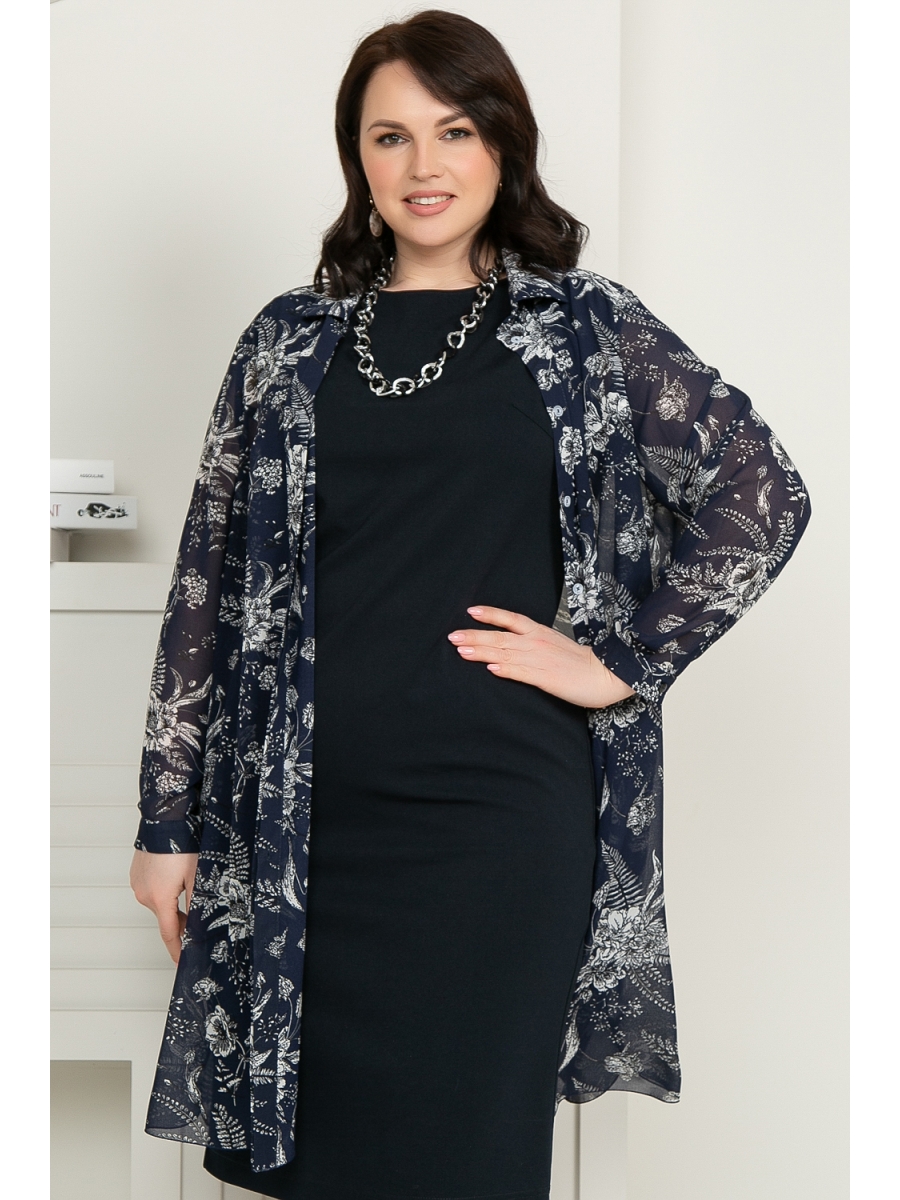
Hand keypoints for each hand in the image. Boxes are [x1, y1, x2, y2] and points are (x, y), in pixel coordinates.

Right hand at [129, 849, 198, 964]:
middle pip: (165, 918)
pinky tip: (174, 877)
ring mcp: (138, 884)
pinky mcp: (136, 875)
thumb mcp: (196, 876)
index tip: (180, 962)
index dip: (176, 950)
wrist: (164, 819)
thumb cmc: (181, 844)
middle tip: (196, 921)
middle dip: (180, 923)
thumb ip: (196, 903)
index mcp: (160, 899)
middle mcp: (144, 894)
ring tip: (187, 888)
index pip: (169, 934)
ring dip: (172, 904)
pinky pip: (151, 890)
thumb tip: (198, 923)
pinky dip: (163, 891)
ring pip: (159, 903)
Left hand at [448, 605, 634, 708]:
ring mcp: (539, 660)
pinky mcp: (545, 677)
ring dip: (481, 652)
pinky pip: (521, 672)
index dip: (490, 614)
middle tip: (452, 635)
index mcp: (539, 632)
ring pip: (505, 654)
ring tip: (461, 649)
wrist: (606, 673)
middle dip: (474, 635)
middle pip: (500, 636)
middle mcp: (536, 642)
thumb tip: (509, 649)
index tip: (470, 611)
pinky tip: (491, 668)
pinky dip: (505, 669)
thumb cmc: (580, 662)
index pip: (511, 618)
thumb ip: (532, 645)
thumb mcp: (554, 645)